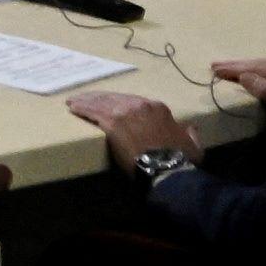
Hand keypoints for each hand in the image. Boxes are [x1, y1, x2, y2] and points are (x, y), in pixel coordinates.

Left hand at [65, 89, 191, 163]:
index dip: (120, 102)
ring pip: (101, 102)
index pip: (134, 101)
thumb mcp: (192, 144)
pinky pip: (93, 112)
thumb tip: (191, 127)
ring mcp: (125, 112)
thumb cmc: (180, 158)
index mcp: (158, 108)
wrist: (167, 166)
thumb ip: (190, 133)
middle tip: (85, 98)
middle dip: (99, 98)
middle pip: (115, 98)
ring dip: (86, 101)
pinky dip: (82, 109)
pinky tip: (73, 108)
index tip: (112, 104)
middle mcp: (140, 105)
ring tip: (74, 101)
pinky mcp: (112, 123)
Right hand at [207, 55, 265, 108]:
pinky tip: (255, 70)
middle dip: (236, 64)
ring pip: (265, 63)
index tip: (214, 69)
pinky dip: (258, 66)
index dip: (234, 69)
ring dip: (245, 65)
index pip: (253, 69)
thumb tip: (243, 76)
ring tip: (229, 66)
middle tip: (214, 65)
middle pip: (258, 64)